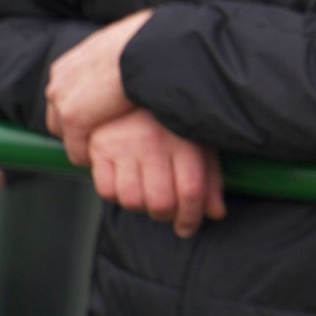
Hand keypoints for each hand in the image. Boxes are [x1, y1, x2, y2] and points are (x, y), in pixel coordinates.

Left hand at [46, 10, 152, 163]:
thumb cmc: (150, 42)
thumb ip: (121, 56)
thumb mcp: (129, 44)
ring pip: (66, 135)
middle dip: (80, 129)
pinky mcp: (74, 118)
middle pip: (59, 118)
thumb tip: (139, 53)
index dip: (86, 110)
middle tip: (105, 137)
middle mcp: (60, 80)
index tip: (105, 118)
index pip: (66, 96)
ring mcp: (63, 100)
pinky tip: (109, 159)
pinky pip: (77, 150)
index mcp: (71, 63)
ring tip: (108, 151)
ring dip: (84, 143)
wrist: (149, 47)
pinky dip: (90, 156)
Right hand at [86, 109, 225, 237]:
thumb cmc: (173, 120)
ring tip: (149, 199)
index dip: (191, 217)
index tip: (188, 227)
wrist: (134, 88)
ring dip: (142, 208)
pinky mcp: (99, 147)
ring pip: (131, 200)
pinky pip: (106, 190)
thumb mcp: (200, 142)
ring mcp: (124, 144)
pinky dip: (117, 197)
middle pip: (160, 202)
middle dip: (167, 217)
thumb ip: (210, 178)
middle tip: (169, 214)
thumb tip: (216, 213)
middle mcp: (154, 142)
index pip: (190, 191)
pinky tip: (128, 186)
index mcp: (185, 139)